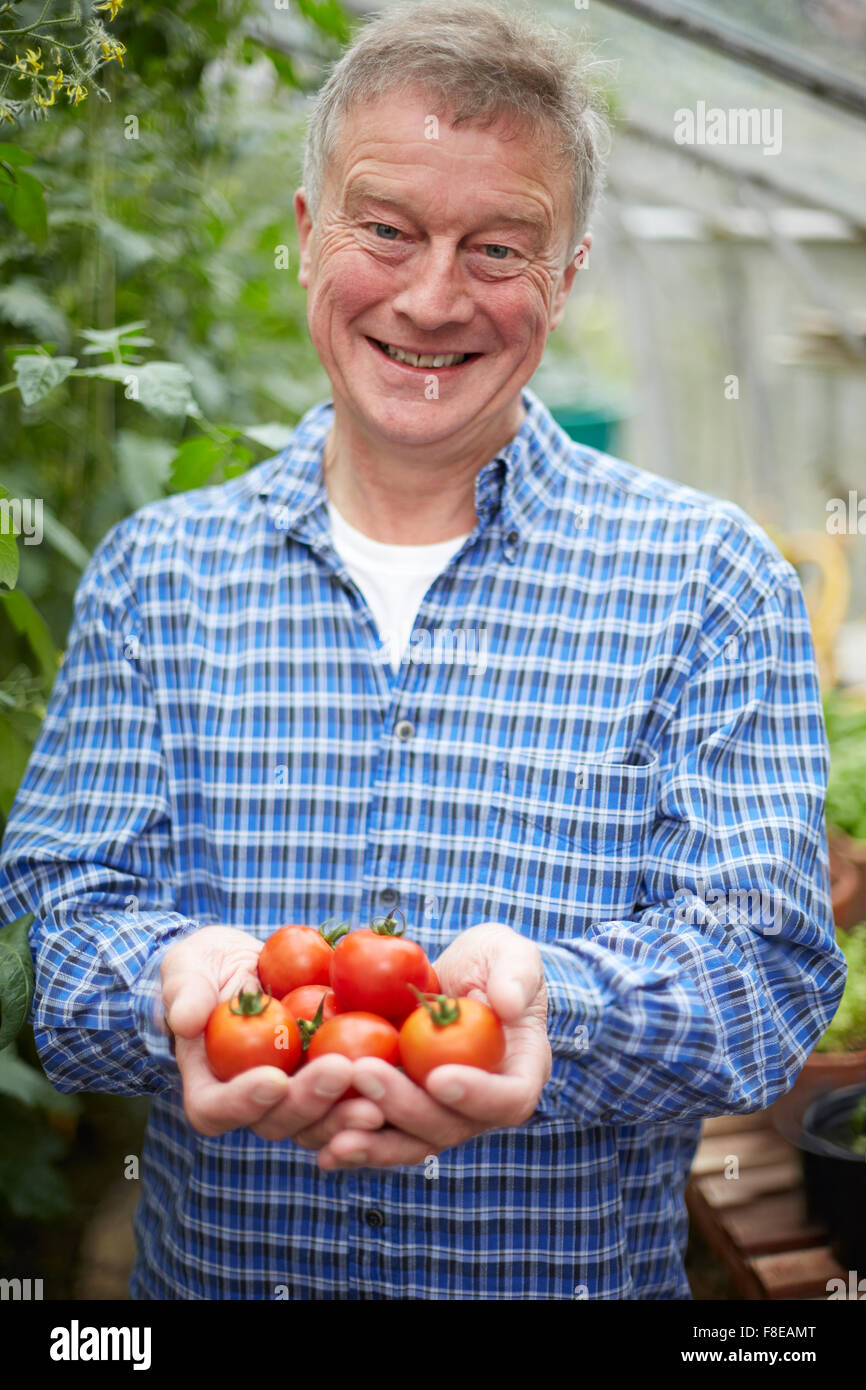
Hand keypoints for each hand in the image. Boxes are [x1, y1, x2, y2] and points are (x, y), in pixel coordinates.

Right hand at [162, 925, 386, 1142]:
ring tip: (381, 1093)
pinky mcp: (332, 1084)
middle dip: (311, 1102)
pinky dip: (376, 1095)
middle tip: (341, 1071)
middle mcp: (255, 1104)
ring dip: (349, 1113)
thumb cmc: (208, 967)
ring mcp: (296, 1098)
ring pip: (321, 1124)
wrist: (250, 965)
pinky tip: (404, 1079)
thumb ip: (183, 991)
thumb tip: (185, 1020)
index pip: (216, 1111)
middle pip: (278, 1121)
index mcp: (210, 1086)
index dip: (242, 1103)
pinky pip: (353, 1100)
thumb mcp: (187, 967)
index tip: (272, 1078)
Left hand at [301, 922, 550, 1168]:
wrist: (452, 978)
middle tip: (364, 1071)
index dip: (477, 1095)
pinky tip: (320, 1147)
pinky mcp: (402, 1113)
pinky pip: (380, 1136)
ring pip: (410, 1143)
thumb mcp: (509, 954)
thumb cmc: (491, 961)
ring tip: (336, 1134)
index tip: (439, 1076)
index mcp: (519, 1072)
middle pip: (449, 1126)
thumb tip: (508, 1005)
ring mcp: (439, 1115)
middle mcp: (480, 1106)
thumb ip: (515, 975)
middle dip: (405, 1106)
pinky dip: (352, 1143)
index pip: (509, 1099)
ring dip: (373, 1141)